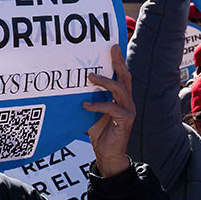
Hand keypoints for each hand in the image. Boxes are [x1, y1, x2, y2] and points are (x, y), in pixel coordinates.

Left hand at [83, 45, 134, 176]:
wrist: (107, 153)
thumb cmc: (99, 131)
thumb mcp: (91, 111)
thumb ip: (88, 98)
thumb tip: (72, 85)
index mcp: (120, 97)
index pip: (121, 75)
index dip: (118, 61)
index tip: (113, 46)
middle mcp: (127, 101)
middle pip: (125, 77)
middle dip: (118, 62)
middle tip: (110, 50)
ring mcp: (128, 110)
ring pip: (119, 90)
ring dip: (105, 82)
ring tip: (90, 76)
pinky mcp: (125, 121)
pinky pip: (112, 108)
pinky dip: (98, 105)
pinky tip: (85, 105)